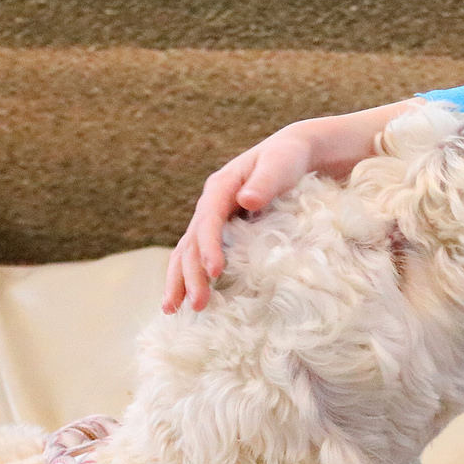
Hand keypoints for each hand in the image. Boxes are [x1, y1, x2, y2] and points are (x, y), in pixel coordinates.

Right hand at [163, 126, 317, 314]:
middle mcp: (211, 204)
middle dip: (190, 273)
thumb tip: (247, 200)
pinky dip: (190, 276)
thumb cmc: (288, 159)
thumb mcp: (281, 164)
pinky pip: (199, 255)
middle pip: (192, 241)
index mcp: (222, 187)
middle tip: (197, 305)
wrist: (292, 154)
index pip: (209, 220)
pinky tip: (186, 299)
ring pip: (187, 251)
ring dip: (180, 279)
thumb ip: (266, 181)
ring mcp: (213, 219)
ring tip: (171, 309)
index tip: (214, 271)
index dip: (209, 246)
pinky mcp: (221, 231)